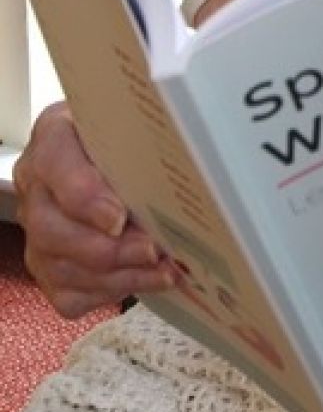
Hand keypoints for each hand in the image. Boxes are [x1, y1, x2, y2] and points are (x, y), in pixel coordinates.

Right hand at [13, 101, 177, 317]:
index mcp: (54, 136)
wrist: (117, 155)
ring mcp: (39, 231)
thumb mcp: (136, 118)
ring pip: (62, 268)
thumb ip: (147, 131)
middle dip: (109, 248)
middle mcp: (37, 186)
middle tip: (153, 250)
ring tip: (164, 270)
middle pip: (52, 229)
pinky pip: (70, 294)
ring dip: (119, 275)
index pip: (56, 163)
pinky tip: (149, 280)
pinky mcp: (50, 266)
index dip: (84, 197)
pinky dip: (113, 291)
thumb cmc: (130, 135)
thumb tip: (195, 152)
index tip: (119, 217)